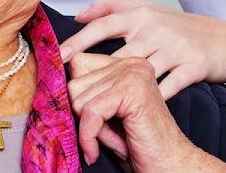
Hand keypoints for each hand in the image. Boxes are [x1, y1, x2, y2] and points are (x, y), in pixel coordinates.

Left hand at [59, 0, 225, 100]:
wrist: (224, 42)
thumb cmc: (180, 27)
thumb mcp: (148, 10)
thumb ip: (112, 7)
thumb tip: (79, 14)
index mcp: (142, 14)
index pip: (104, 24)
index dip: (80, 40)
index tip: (59, 56)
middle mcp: (157, 28)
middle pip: (118, 54)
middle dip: (97, 73)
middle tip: (74, 90)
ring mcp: (175, 47)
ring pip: (140, 73)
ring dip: (121, 91)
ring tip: (102, 106)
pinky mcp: (192, 66)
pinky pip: (167, 89)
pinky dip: (152, 100)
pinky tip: (138, 111)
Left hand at [68, 52, 225, 171]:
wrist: (170, 164)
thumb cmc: (138, 144)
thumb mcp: (108, 111)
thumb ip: (89, 92)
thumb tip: (55, 80)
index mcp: (127, 63)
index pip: (78, 63)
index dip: (79, 97)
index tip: (95, 119)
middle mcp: (132, 63)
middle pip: (75, 83)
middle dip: (85, 116)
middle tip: (111, 132)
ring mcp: (133, 74)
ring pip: (79, 99)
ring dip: (91, 128)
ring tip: (117, 137)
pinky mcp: (131, 91)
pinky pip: (89, 112)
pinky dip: (89, 137)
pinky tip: (103, 149)